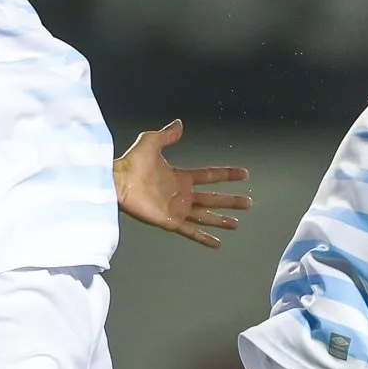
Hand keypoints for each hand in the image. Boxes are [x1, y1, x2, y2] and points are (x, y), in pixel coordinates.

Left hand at [113, 120, 250, 247]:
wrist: (118, 181)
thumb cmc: (131, 162)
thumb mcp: (151, 141)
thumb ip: (167, 135)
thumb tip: (179, 124)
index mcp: (181, 177)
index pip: (210, 176)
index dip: (227, 175)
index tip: (244, 174)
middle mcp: (182, 194)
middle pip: (213, 198)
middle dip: (231, 201)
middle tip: (249, 203)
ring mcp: (177, 209)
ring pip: (205, 216)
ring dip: (221, 220)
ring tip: (236, 224)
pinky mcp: (170, 221)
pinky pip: (190, 231)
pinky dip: (203, 237)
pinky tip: (217, 244)